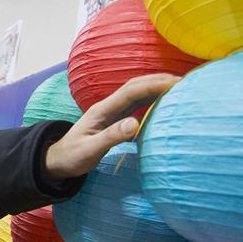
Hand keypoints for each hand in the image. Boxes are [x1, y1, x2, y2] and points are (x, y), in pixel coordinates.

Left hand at [44, 74, 181, 178]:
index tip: (175, 84)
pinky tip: (164, 103)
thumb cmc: (72, 157)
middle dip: (159, 81)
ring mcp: (112, 111)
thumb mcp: (90, 150)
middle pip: (136, 86)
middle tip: (185, 81)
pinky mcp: (115, 119)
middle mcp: (108, 106)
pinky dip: (151, 100)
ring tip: (180, 88)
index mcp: (102, 110)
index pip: (131, 91)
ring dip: (157, 88)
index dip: (153, 85)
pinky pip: (136, 105)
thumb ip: (111, 137)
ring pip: (137, 94)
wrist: (58, 160)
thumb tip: (135, 124)